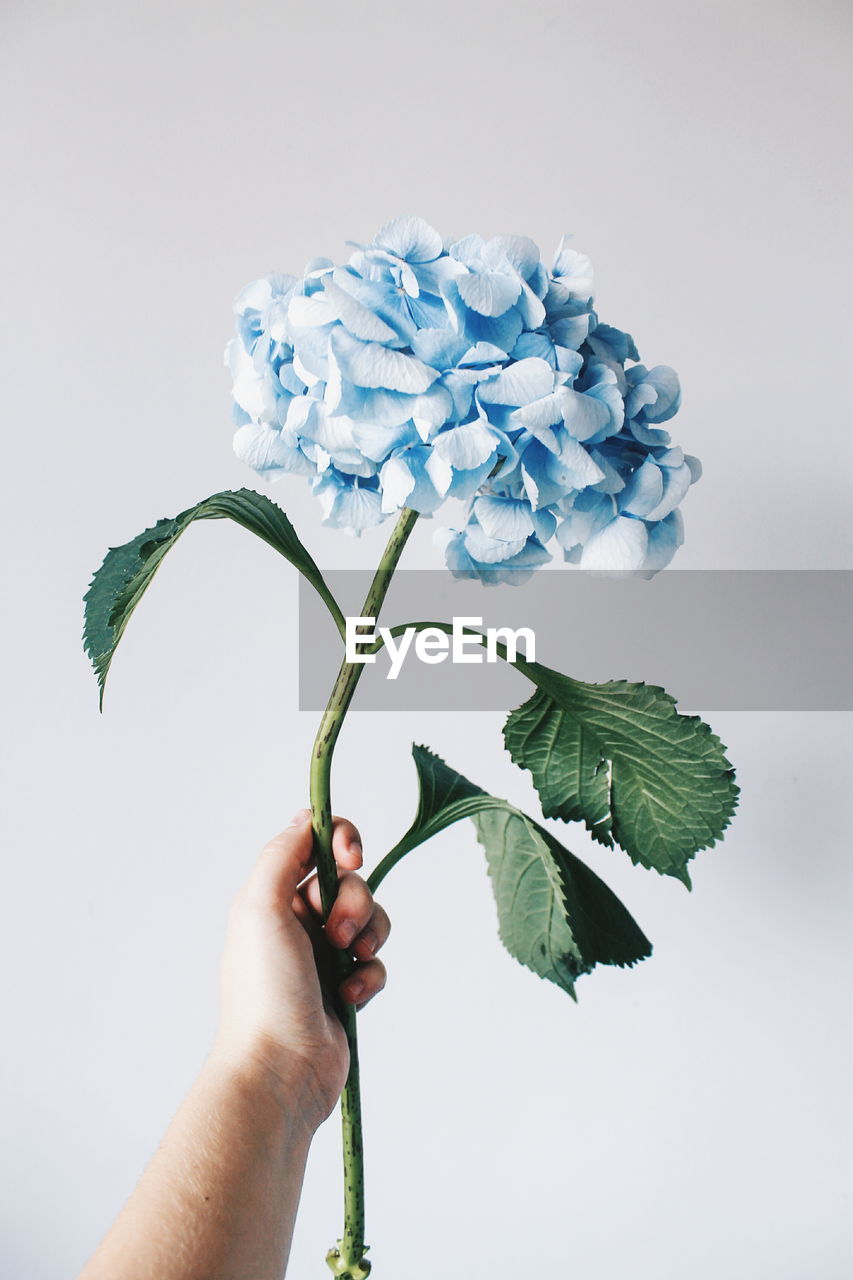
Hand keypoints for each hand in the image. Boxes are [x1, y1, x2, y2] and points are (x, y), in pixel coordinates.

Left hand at [213, 810, 389, 1132]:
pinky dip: (370, 975)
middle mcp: (295, 922)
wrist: (279, 1071)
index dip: (340, 840)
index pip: (313, 844)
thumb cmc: (263, 991)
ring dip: (369, 936)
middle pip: (350, 881)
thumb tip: (307, 818)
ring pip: (371, 919)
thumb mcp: (261, 907)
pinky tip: (351, 996)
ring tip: (349, 964)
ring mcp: (322, 956)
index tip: (352, 855)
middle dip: (355, 902)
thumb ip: (283, 854)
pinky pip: (376, 962)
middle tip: (339, 933)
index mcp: (270, 898)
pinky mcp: (345, 987)